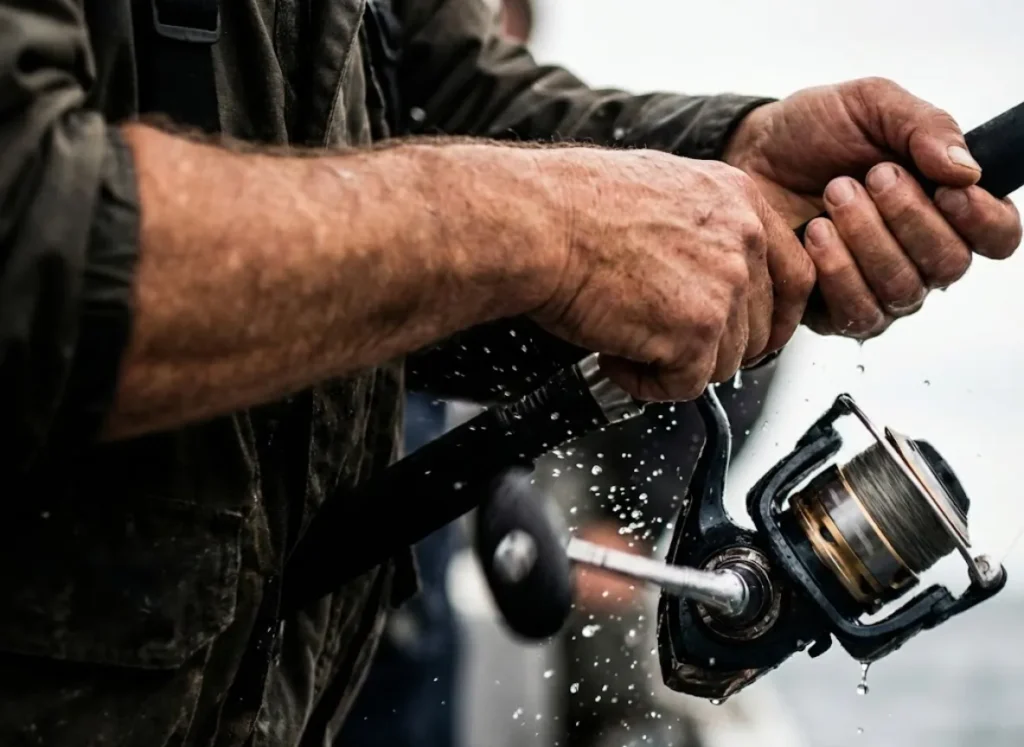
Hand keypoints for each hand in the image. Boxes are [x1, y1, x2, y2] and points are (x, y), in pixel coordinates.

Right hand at [527, 148, 814, 400]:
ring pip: (724, 362)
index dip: (769, 316)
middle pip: (761, 329)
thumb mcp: (660, 188)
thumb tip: (705, 268)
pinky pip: (686, 385)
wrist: (538, 222)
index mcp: (739, 201)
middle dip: (713, 347)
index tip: (746, 333)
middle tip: (667, 342)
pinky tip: (615, 356)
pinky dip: (647, 384)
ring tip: (625, 340)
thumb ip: (701, 226)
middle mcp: (743, 241)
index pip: (795, 276)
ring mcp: (724, 288)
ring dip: (675, 364)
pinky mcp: (695, 332)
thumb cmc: (573, 205)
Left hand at [724, 77, 1021, 337]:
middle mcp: (920, 255)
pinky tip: (815, 234)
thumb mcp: (871, 105)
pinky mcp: (834, 309)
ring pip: (902, 291)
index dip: (982, 219)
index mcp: (946, 206)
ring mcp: (879, 287)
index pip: (998, 236)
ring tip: (834, 196)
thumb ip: (925, 126)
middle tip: (871, 177)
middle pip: (948, 265)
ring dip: (868, 240)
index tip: (947, 190)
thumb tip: (966, 169)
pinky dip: (837, 272)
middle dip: (908, 218)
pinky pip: (857, 313)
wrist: (750, 154)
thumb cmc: (813, 131)